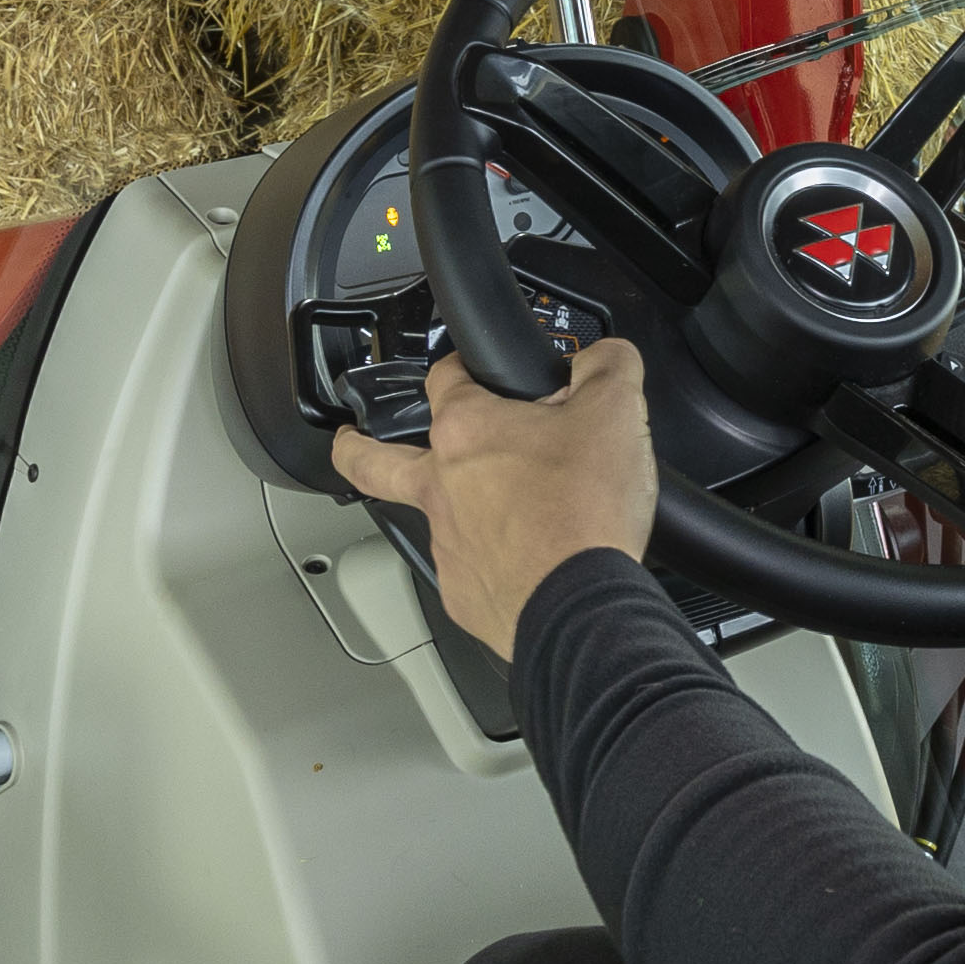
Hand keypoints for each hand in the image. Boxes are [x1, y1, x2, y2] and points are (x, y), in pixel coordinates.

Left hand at [332, 336, 661, 659]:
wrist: (583, 608)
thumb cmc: (585, 515)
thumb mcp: (616, 411)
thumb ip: (607, 366)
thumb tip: (603, 355)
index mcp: (468, 431)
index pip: (442, 378)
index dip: (460, 366)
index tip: (469, 368)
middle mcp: (442, 486)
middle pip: (374, 459)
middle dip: (354, 446)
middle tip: (348, 440)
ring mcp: (447, 544)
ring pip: (432, 517)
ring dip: (451, 508)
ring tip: (494, 509)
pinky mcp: (463, 594)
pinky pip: (468, 570)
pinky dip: (489, 563)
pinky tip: (525, 560)